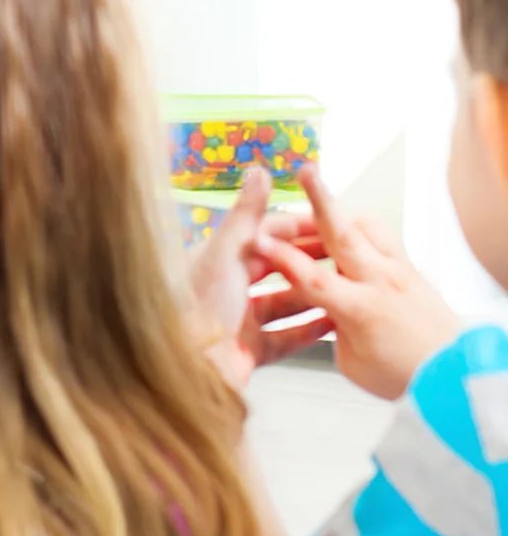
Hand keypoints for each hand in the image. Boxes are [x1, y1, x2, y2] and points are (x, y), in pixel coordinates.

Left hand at [188, 166, 331, 390]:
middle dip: (315, 260)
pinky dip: (310, 330)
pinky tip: (335, 321)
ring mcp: (241, 321)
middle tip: (352, 254)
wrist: (184, 366)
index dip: (303, 227)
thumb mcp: (224, 252)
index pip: (269, 235)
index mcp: (221, 259)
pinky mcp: (250, 351)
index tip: (335, 222)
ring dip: (317, 294)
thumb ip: (246, 215)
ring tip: (351, 285)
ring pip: (287, 303)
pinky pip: (287, 338)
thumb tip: (259, 170)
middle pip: (281, 268)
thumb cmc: (194, 306)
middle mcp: (230, 288)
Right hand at [255, 164, 459, 399]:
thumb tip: (321, 305)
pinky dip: (364, 231)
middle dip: (321, 200)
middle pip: (344, 234)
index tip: (256, 240)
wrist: (456, 377)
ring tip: (323, 216)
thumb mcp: (351, 361)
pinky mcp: (413, 270)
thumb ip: (331, 324)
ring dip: (343, 215)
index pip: (311, 276)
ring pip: (370, 227)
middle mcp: (382, 283)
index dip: (281, 258)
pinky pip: (385, 238)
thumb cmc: (405, 377)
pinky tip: (350, 241)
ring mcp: (401, 272)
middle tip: (307, 172)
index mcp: (360, 311)